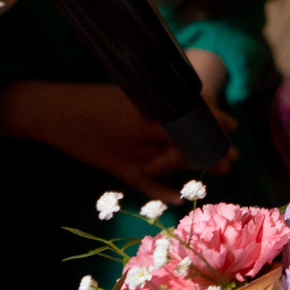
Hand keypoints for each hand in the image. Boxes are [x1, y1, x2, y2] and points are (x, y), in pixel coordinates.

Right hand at [0, 80, 236, 199]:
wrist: (55, 112)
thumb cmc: (92, 96)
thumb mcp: (130, 91)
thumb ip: (156, 100)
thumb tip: (184, 102)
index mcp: (150, 109)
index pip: (192, 117)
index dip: (215, 123)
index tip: (232, 126)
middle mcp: (146, 132)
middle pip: (190, 144)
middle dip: (214, 150)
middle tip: (234, 156)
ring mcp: (133, 153)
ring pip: (174, 164)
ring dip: (199, 169)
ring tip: (222, 171)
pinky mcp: (119, 169)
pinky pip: (145, 185)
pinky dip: (162, 193)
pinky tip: (179, 199)